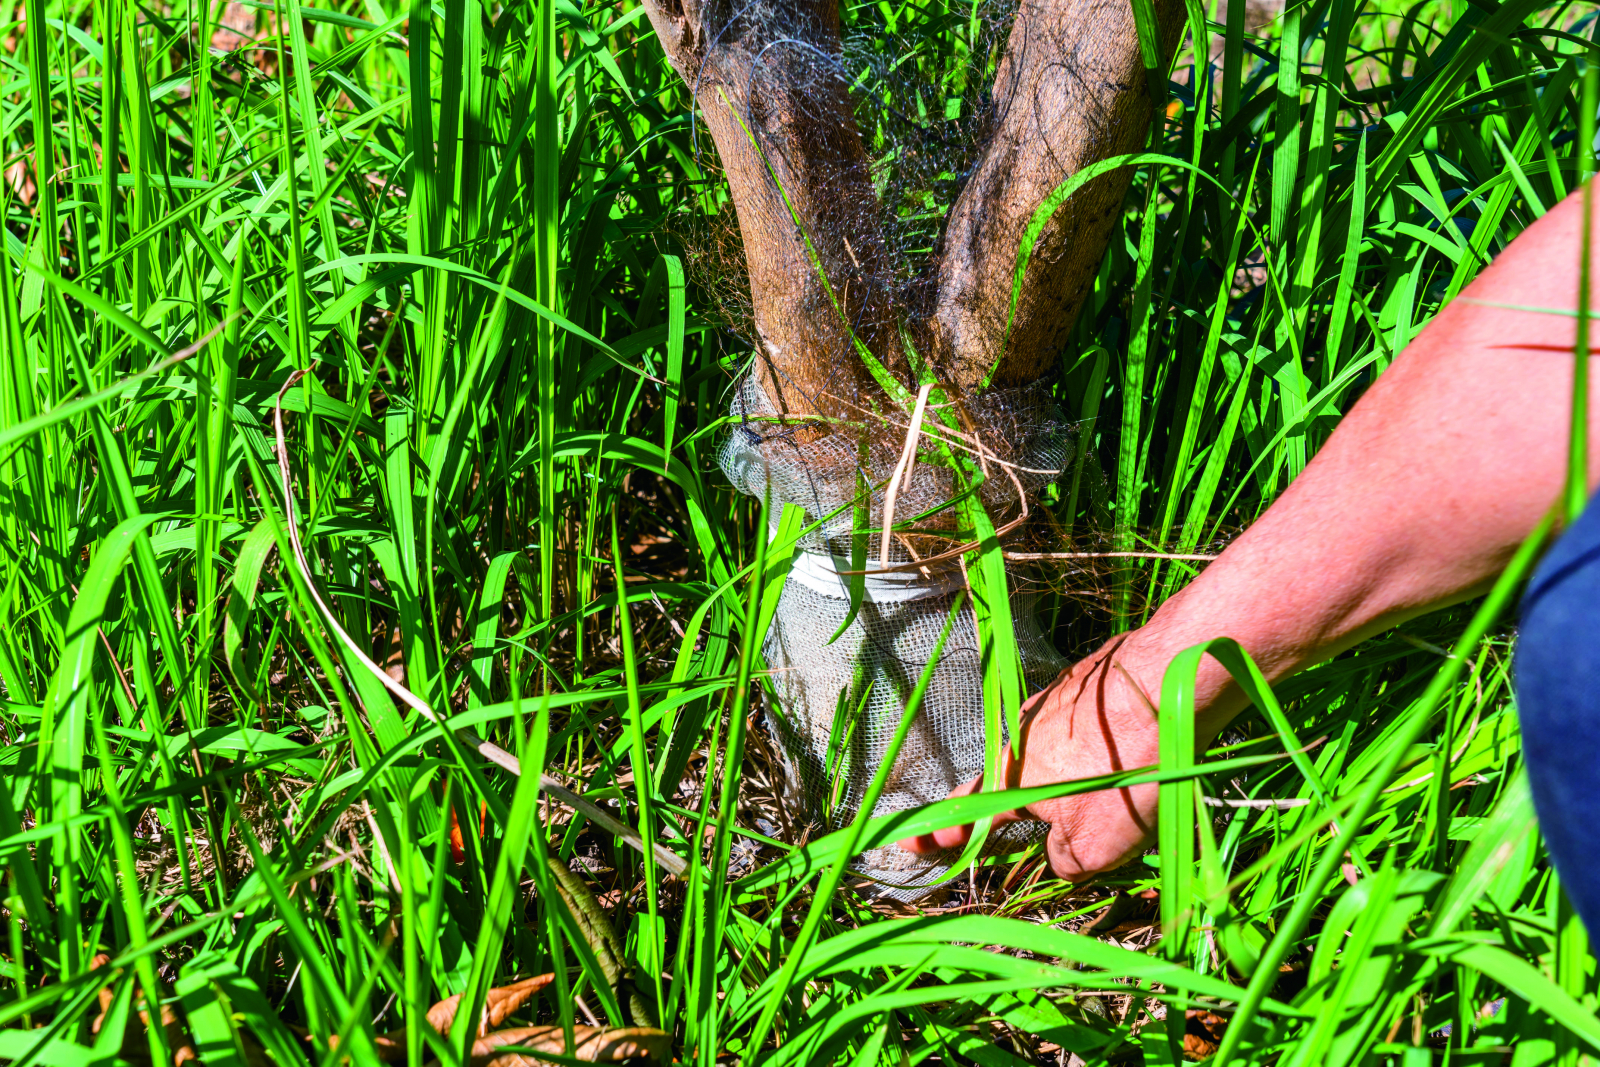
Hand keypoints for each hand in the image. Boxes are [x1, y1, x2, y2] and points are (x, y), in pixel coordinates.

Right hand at [896, 638, 1165, 880]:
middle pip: (1012, 778)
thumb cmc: (1124, 772)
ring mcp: (1057, 703)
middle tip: (1029, 820)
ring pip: (1053, 751)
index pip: (966, 813)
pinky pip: (1085, 727)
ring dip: (1067, 773)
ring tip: (1105, 789)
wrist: (1168, 684)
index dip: (940, 833)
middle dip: (1016, 803)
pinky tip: (1127, 752)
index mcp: (1013, 777)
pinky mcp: (1092, 685)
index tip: (908, 841)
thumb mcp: (1094, 846)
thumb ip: (1064, 862)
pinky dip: (1098, 745)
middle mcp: (1023, 735)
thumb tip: (1060, 859)